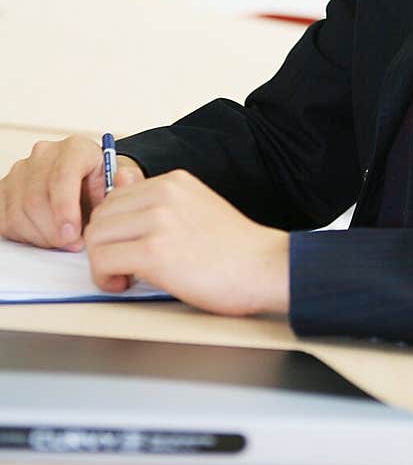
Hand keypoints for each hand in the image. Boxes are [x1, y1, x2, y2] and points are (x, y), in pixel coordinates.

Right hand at [0, 134, 143, 249]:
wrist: (91, 183)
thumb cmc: (104, 185)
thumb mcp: (124, 182)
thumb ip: (128, 184)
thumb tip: (123, 181)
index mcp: (75, 148)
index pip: (62, 175)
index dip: (64, 209)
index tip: (72, 234)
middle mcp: (45, 154)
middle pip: (36, 199)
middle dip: (54, 231)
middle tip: (72, 244)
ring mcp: (22, 170)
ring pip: (19, 212)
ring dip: (41, 236)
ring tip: (62, 240)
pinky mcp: (6, 188)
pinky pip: (5, 219)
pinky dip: (24, 235)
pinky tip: (44, 235)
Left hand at [84, 169, 290, 316]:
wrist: (263, 268)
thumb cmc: (234, 248)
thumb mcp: (194, 208)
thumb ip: (156, 198)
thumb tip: (119, 183)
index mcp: (173, 181)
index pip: (114, 198)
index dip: (114, 229)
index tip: (127, 248)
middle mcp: (163, 193)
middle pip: (100, 216)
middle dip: (103, 245)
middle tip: (122, 267)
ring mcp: (158, 220)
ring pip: (96, 237)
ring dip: (102, 262)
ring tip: (124, 276)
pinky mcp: (154, 251)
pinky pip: (103, 260)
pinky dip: (104, 277)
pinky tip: (125, 283)